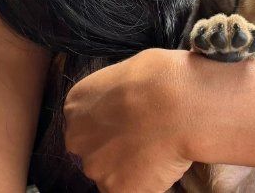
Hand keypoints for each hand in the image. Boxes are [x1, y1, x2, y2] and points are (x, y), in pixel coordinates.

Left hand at [64, 48, 194, 192]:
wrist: (178, 104)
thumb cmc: (160, 78)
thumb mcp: (127, 74)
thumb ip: (116, 98)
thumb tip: (128, 106)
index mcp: (76, 105)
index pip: (87, 124)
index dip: (112, 126)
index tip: (132, 123)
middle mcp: (77, 139)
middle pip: (95, 151)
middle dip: (116, 149)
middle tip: (145, 139)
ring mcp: (96, 167)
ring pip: (112, 173)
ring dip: (132, 166)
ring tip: (159, 149)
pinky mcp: (117, 190)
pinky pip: (133, 189)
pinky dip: (147, 182)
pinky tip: (163, 162)